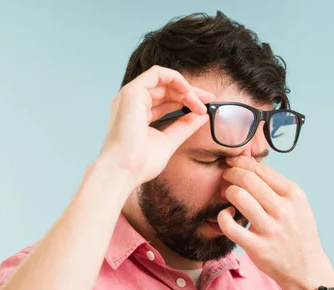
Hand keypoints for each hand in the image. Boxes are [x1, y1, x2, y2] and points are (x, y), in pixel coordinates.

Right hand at [99, 65, 214, 185]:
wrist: (124, 171)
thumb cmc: (140, 163)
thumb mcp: (169, 141)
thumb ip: (184, 126)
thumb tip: (202, 115)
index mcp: (138, 114)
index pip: (165, 100)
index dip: (186, 100)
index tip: (204, 107)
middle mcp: (132, 103)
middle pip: (166, 88)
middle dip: (190, 93)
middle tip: (209, 100)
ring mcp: (130, 96)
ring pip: (163, 81)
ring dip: (185, 89)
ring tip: (200, 102)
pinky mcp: (132, 93)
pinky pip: (156, 74)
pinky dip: (174, 78)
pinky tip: (188, 90)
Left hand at [218, 156, 333, 289]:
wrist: (306, 269)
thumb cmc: (297, 233)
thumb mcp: (297, 205)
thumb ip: (276, 186)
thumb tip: (249, 165)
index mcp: (293, 195)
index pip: (261, 169)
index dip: (241, 163)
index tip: (232, 164)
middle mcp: (283, 209)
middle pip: (247, 179)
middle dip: (231, 174)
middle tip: (225, 177)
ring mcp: (270, 229)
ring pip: (238, 197)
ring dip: (227, 192)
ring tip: (227, 195)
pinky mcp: (257, 247)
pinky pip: (230, 226)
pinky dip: (223, 216)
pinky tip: (227, 215)